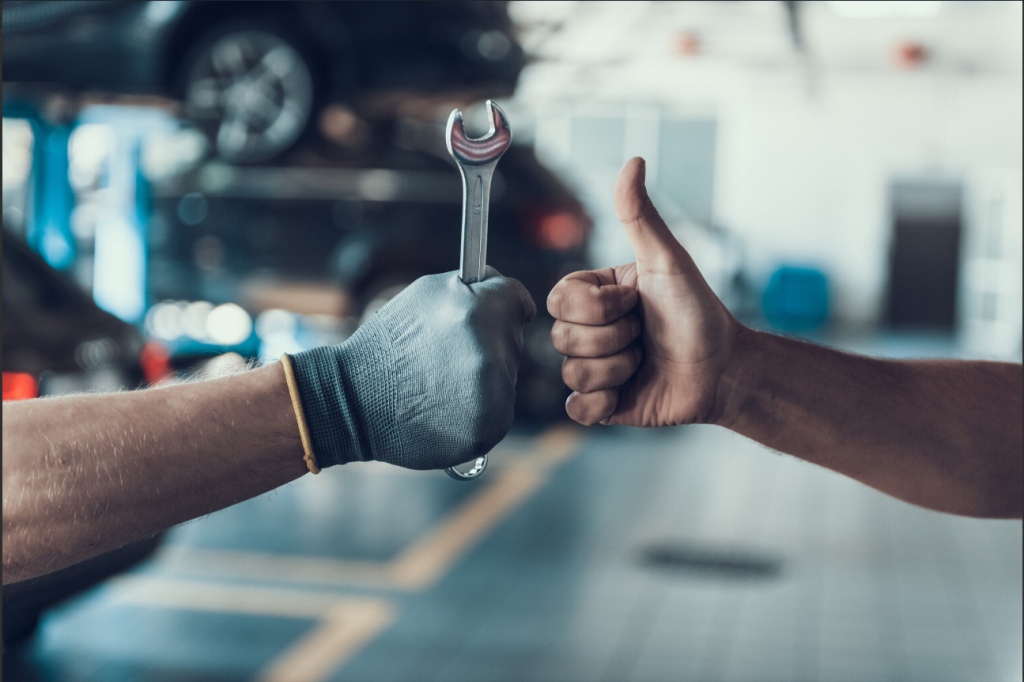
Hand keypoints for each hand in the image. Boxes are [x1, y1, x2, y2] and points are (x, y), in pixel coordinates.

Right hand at [290, 268, 535, 468]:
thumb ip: (472, 286)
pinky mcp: (491, 426)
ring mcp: (494, 394)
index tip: (494, 314)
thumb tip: (504, 288)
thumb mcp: (425, 294)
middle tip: (446, 354)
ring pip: (507, 376)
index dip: (504, 305)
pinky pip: (499, 409)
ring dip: (485, 377)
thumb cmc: (388, 344)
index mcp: (479, 311)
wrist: (355, 401)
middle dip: (488, 341)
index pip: (519, 299)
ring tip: (441, 382)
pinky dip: (479, 408)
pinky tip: (446, 406)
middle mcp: (491, 352)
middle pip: (513, 339)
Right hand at [547, 157, 740, 426]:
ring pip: (572, 373)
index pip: (559, 299)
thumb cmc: (699, 312)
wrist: (724, 369)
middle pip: (562, 337)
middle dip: (613, 338)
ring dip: (618, 369)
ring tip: (644, 361)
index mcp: (596, 295)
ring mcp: (594, 369)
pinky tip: (629, 391)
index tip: (634, 302)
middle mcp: (589, 330)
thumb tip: (634, 161)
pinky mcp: (602, 405)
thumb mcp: (668, 261)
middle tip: (644, 334)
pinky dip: (604, 403)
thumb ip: (640, 216)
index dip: (597, 306)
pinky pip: (577, 409)